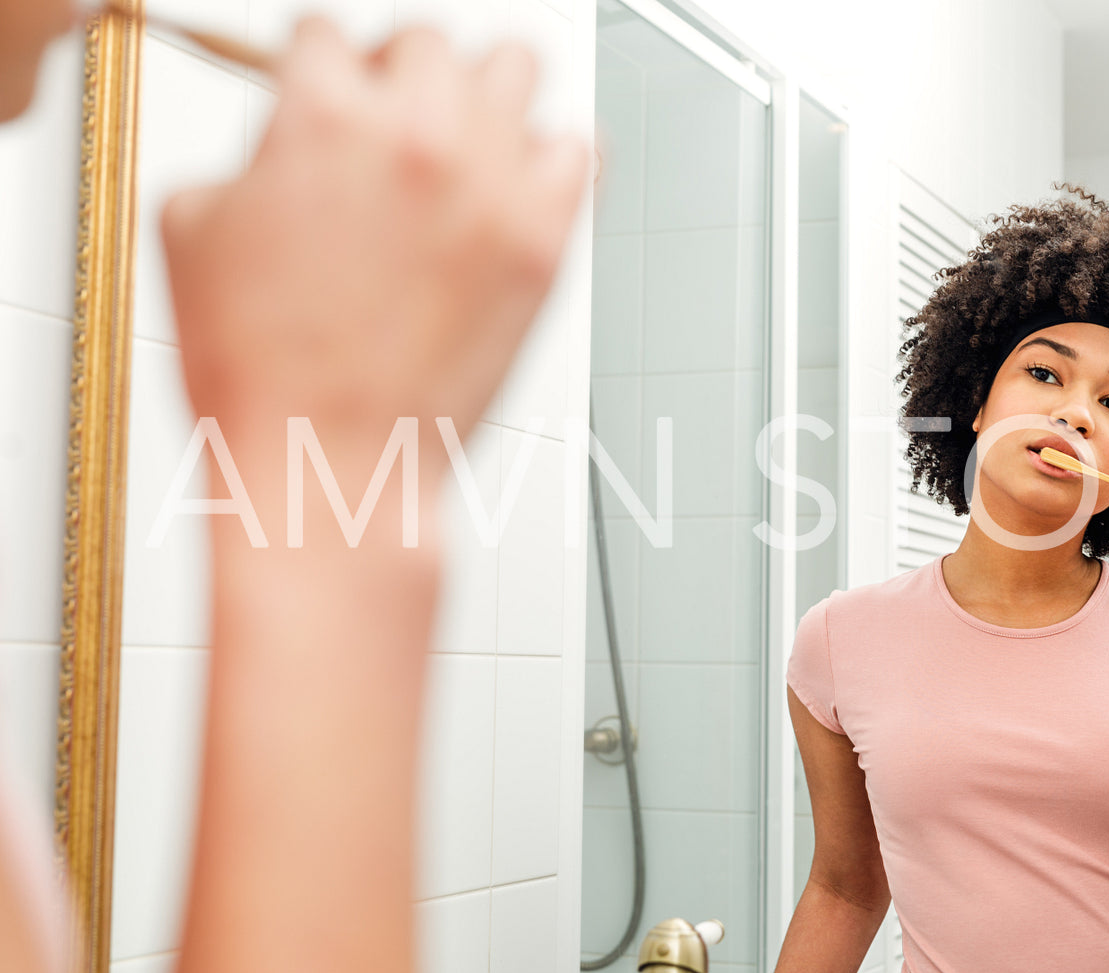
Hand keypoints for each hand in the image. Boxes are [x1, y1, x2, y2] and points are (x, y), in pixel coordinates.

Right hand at [161, 18, 589, 466]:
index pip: (327, 34)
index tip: (330, 93)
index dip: (317, 70)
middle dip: (398, 76)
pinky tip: (518, 187)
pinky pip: (580, 150)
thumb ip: (249, 155)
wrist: (331, 461)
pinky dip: (552, 158)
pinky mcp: (545, 240)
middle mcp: (419, 136)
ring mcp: (492, 185)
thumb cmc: (265, 371)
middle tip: (391, 124)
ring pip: (516, 67)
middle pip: (427, 41)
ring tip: (462, 142)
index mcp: (324, 116)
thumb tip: (285, 142)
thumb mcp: (193, 230)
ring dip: (483, 95)